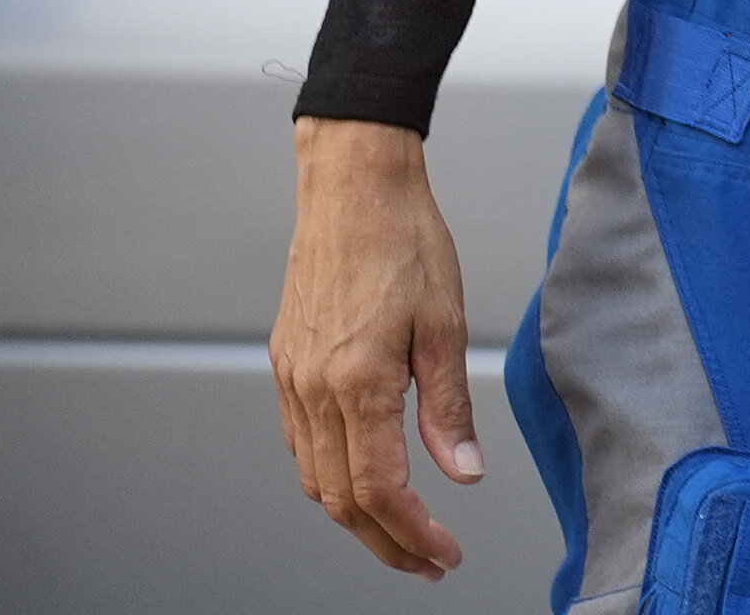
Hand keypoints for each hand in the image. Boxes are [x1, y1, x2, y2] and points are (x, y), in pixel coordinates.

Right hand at [272, 117, 486, 577]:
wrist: (352, 187)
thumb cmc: (404, 240)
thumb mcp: (446, 322)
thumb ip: (450, 407)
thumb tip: (464, 474)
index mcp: (356, 383)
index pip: (381, 489)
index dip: (414, 533)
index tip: (446, 554)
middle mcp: (313, 389)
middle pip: (340, 499)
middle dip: (384, 542)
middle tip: (428, 562)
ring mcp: (291, 379)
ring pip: (314, 478)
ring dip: (356, 516)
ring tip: (402, 532)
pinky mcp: (285, 364)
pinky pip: (301, 443)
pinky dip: (331, 476)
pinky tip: (363, 477)